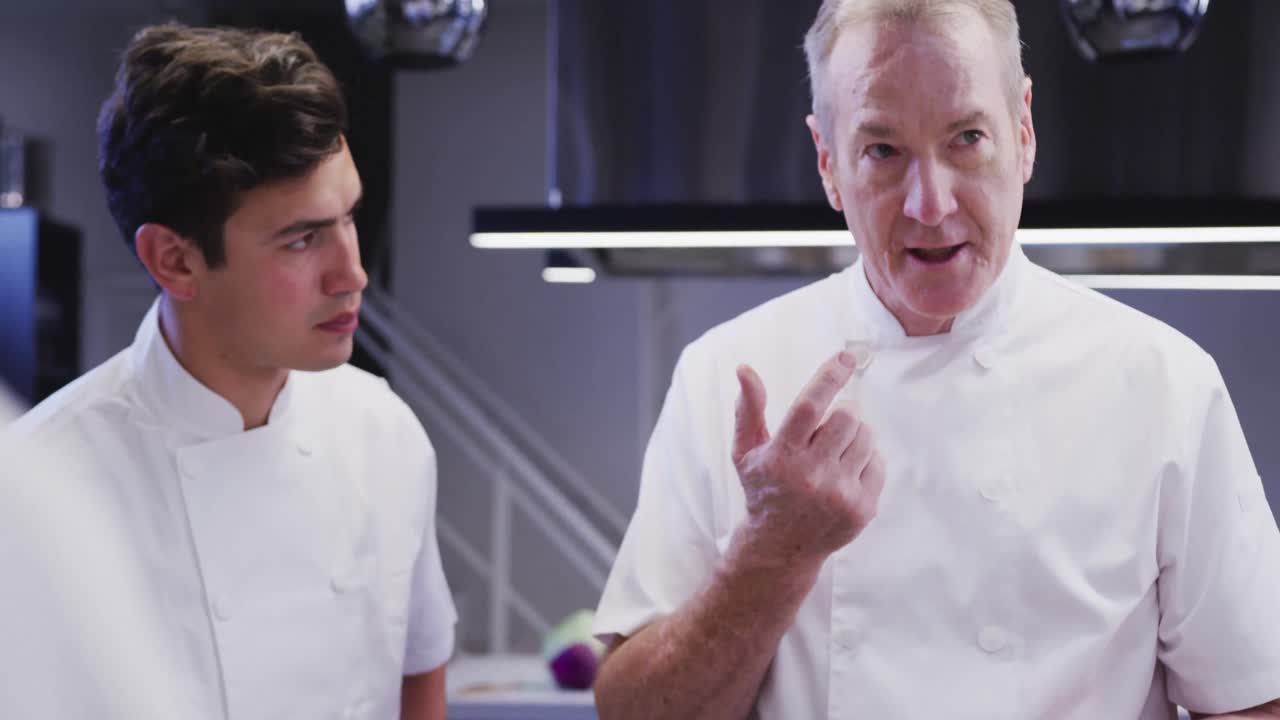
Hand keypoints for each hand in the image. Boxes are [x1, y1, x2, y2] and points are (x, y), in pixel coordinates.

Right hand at [730, 351, 885, 570]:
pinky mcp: (862, 508)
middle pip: (847, 416)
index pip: (809, 406)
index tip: (846, 356)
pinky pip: (878, 462)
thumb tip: (745, 369)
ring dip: (854, 435)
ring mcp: (839, 494)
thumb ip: (748, 409)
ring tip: (834, 453)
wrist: (779, 547)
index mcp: (781, 456)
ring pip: (866, 436)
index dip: (829, 376)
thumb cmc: (763, 489)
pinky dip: (865, 459)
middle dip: (842, 412)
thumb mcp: (745, 451)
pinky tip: (844, 473)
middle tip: (828, 427)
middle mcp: (811, 476)